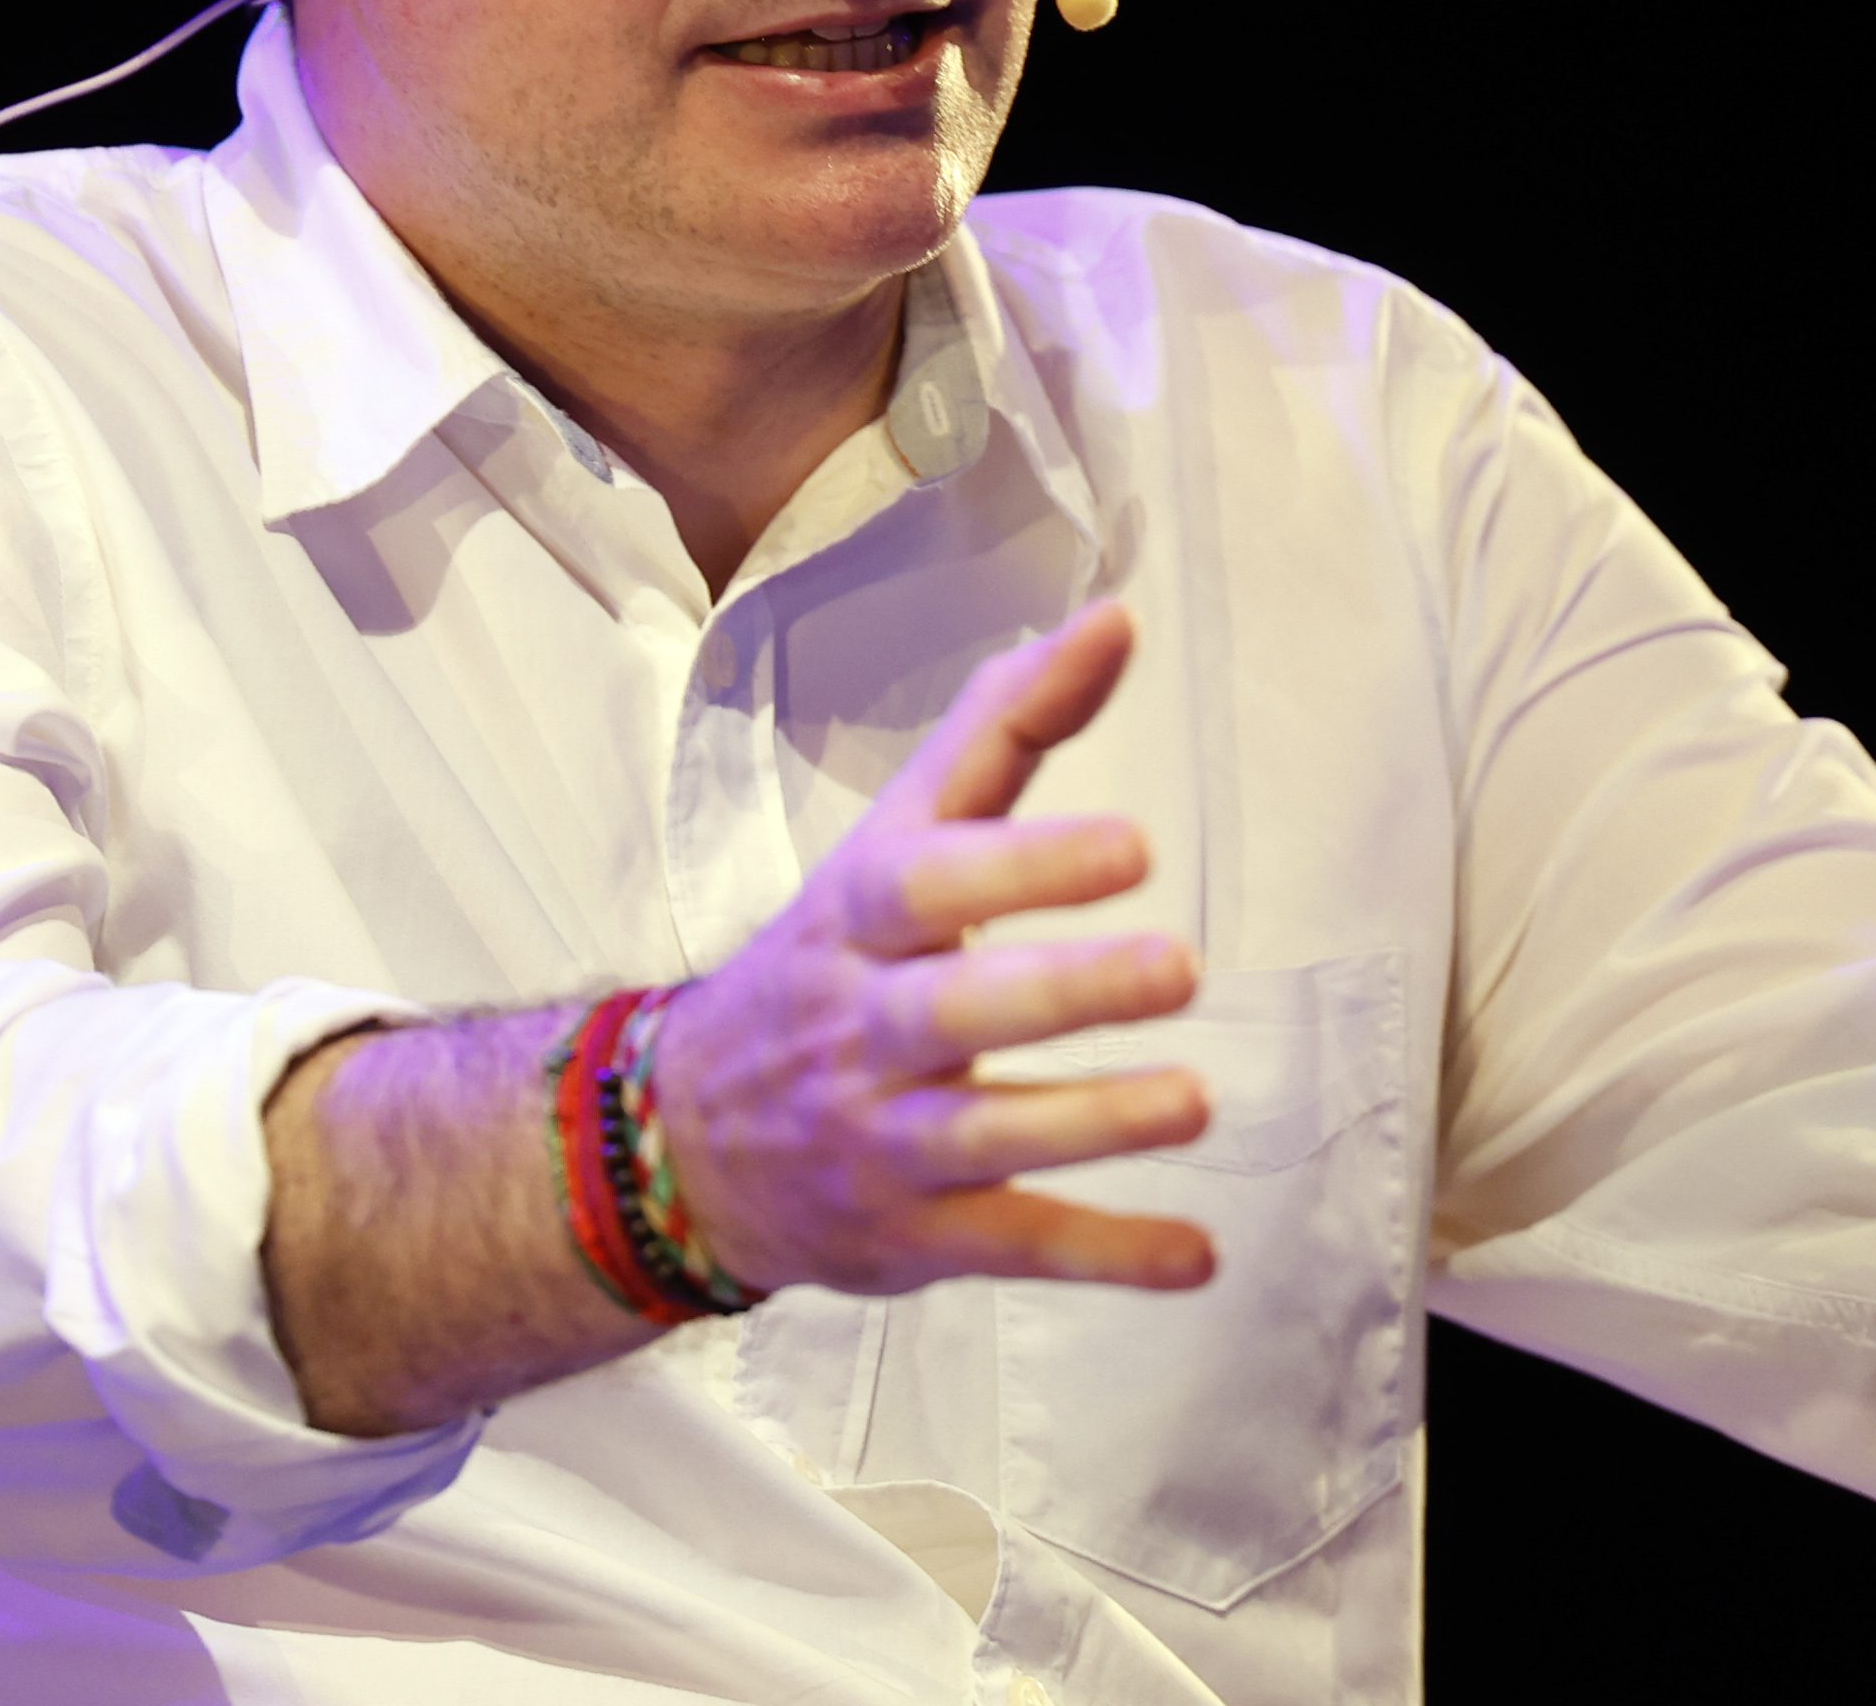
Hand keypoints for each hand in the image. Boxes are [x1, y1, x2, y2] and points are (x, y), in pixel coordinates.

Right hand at [654, 604, 1215, 1297]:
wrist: (678, 1136)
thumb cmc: (835, 956)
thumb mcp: (899, 833)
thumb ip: (1007, 725)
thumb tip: (1117, 616)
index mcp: (865, 917)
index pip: (936, 881)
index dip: (1027, 864)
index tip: (1135, 845)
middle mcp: (866, 1029)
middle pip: (959, 1009)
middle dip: (1065, 991)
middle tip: (1178, 966)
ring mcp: (886, 1140)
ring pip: (986, 1137)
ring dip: (1094, 1122)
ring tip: (1194, 1102)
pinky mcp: (916, 1237)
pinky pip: (1013, 1248)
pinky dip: (1105, 1257)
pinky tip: (1197, 1258)